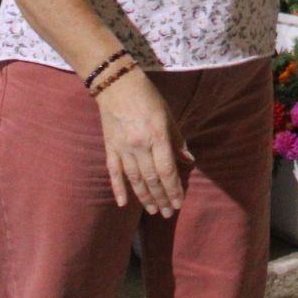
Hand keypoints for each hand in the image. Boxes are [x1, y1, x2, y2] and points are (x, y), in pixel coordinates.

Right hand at [97, 69, 190, 216]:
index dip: (174, 189)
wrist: (117, 85)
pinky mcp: (110, 148)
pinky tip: (123, 203)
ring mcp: (123, 149)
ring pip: (135, 179)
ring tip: (153, 210)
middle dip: (162, 198)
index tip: (179, 202)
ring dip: (145, 197)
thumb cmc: (148, 97)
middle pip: (152, 179)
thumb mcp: (168, 115)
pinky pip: (114, 173)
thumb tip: (188, 160)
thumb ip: (177, 139)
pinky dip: (118, 189)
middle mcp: (140, 146)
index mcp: (157, 136)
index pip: (167, 170)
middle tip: (168, 213)